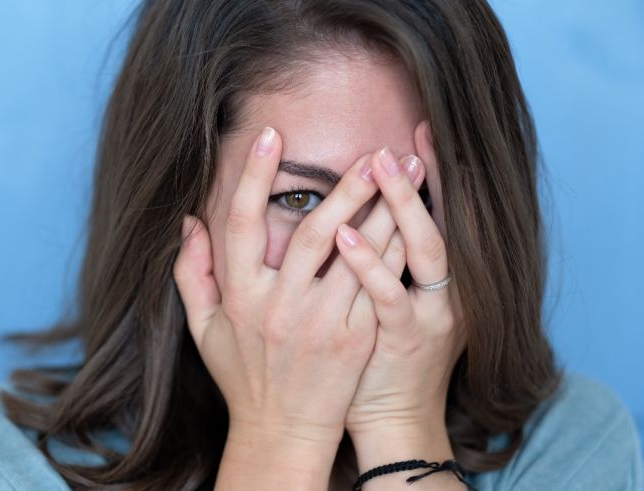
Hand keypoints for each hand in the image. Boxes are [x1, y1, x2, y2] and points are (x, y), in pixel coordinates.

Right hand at [174, 126, 413, 487]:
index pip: (242, 224)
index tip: (271, 134)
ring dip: (384, 210)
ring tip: (409, 175)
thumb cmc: (241, 375)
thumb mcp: (202, 328)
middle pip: (314, 233)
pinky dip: (395, 252)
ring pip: (356, 256)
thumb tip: (188, 221)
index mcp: (240, 296)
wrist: (281, 431)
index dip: (256, 177)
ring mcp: (321, 324)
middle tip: (373, 151)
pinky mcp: (355, 340)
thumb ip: (191, 273)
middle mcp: (279, 306)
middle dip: (346, 188)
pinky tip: (413, 225)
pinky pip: (379, 287)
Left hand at [335, 122, 465, 448]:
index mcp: (438, 278)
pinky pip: (389, 295)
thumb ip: (387, 258)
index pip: (436, 215)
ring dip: (401, 206)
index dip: (431, 175)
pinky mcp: (407, 338)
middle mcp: (445, 291)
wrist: (393, 418)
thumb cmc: (380, 355)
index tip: (417, 132)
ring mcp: (430, 314)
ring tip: (376, 165)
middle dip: (417, 181)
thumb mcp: (391, 303)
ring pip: (424, 250)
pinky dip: (369, 262)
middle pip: (437, 222)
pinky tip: (344, 233)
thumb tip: (359, 211)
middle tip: (394, 142)